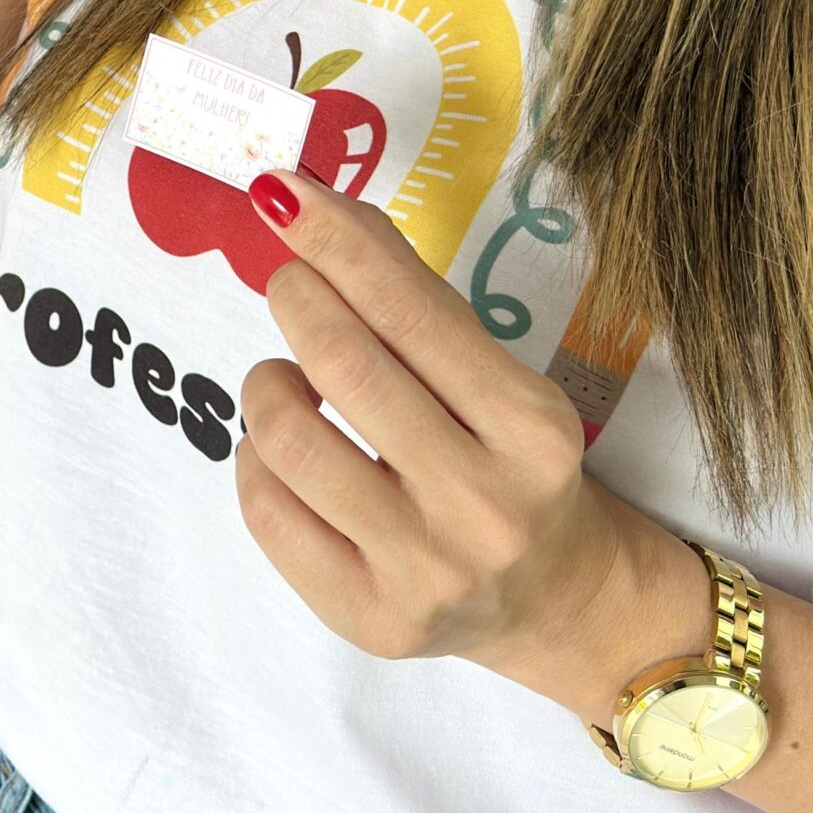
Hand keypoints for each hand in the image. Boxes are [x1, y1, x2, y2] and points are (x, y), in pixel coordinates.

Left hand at [229, 170, 702, 719]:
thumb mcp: (492, 373)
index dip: (334, 241)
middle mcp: (485, 504)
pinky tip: (284, 453)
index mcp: (531, 426)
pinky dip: (255, 459)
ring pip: (289, 440)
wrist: (557, 600)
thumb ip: (410, 293)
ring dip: (267, 385)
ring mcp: (425, 571)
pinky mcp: (371, 620)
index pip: (408, 310)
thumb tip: (316, 205)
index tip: (281, 192)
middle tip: (290, 284)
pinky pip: (267, 513)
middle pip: (343, 367)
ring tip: (287, 383)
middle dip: (297, 299)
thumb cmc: (509, 459)